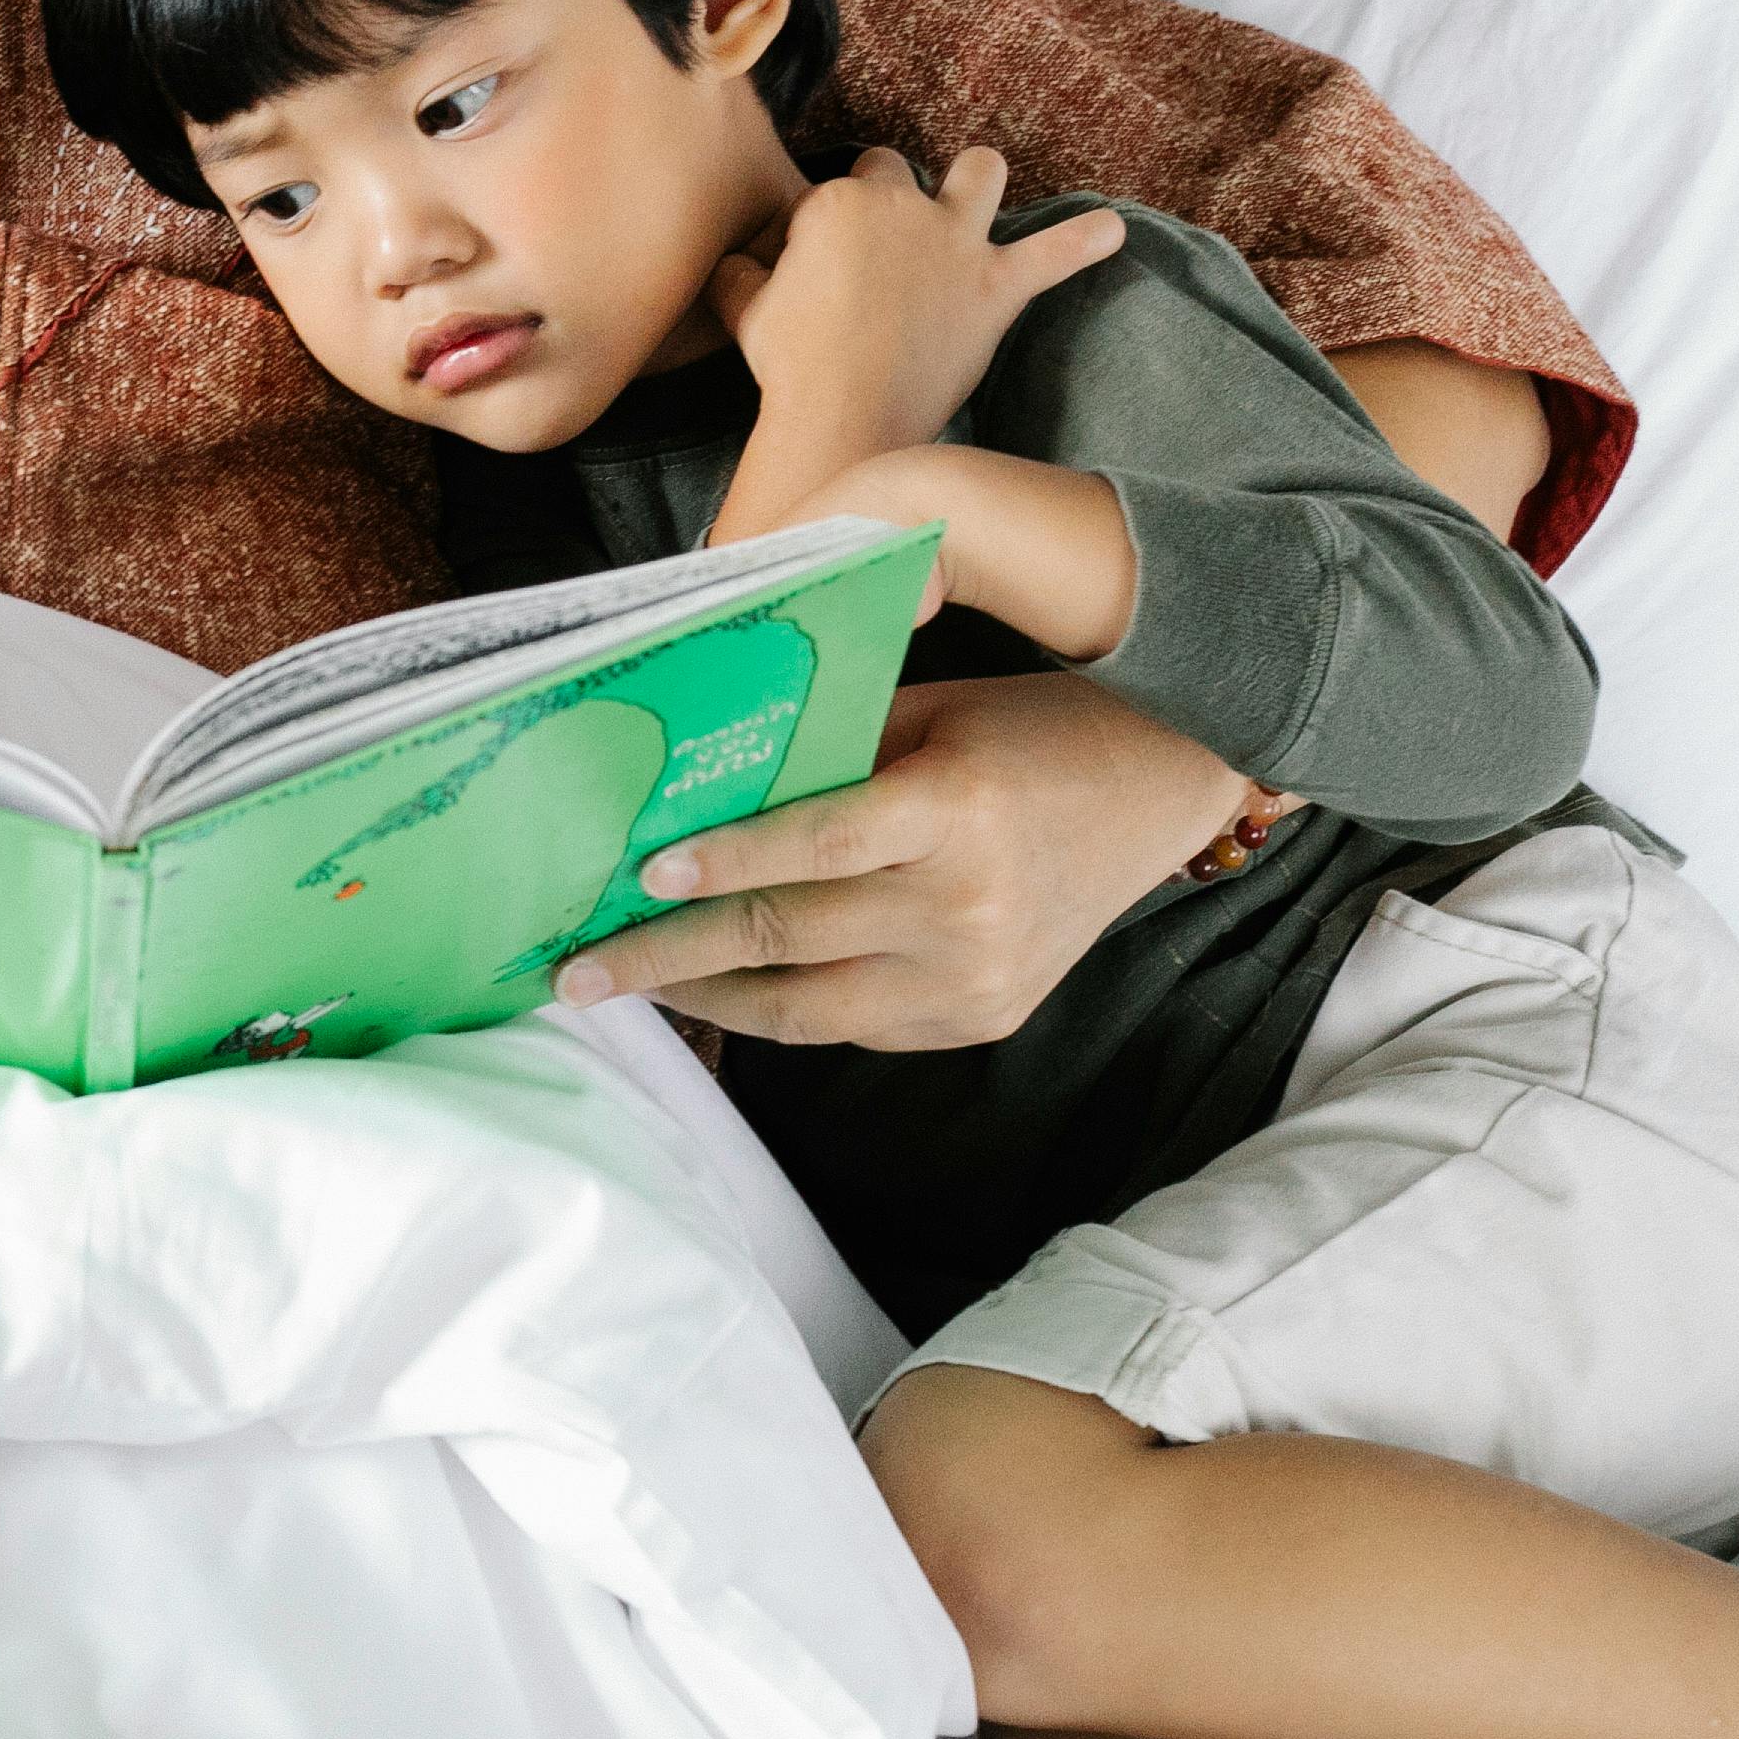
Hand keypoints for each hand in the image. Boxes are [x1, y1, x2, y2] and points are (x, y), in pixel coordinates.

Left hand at [550, 668, 1244, 1048]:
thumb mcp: (935, 711)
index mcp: (958, 813)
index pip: (820, 844)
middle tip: (575, 969)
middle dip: (667, 957)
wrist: (1163, 793)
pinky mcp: (978, 1020)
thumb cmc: (1036, 732)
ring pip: (805, 1008)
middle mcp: (967, 909)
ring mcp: (974, 979)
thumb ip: (829, 749)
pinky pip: (849, 1027)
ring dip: (703, 998)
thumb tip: (699, 780)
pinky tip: (713, 988)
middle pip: (789, 939)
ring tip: (623, 986)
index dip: (728, 860)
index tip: (642, 872)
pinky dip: (775, 1009)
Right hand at [710, 148, 1123, 491]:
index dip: (824, 227)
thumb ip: (741, 271)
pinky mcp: (994, 288)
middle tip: (878, 246)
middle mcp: (901, 206)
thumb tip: (742, 262)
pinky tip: (1113, 232)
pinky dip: (1084, 243)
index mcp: (838, 201)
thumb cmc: (789, 364)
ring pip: (980, 174)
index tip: (818, 265)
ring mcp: (954, 242)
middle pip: (896, 171)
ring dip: (977, 179)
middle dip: (889, 195)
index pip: (833, 191)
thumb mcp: (742, 306)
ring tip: (973, 191)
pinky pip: (1052, 255)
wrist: (844, 415)